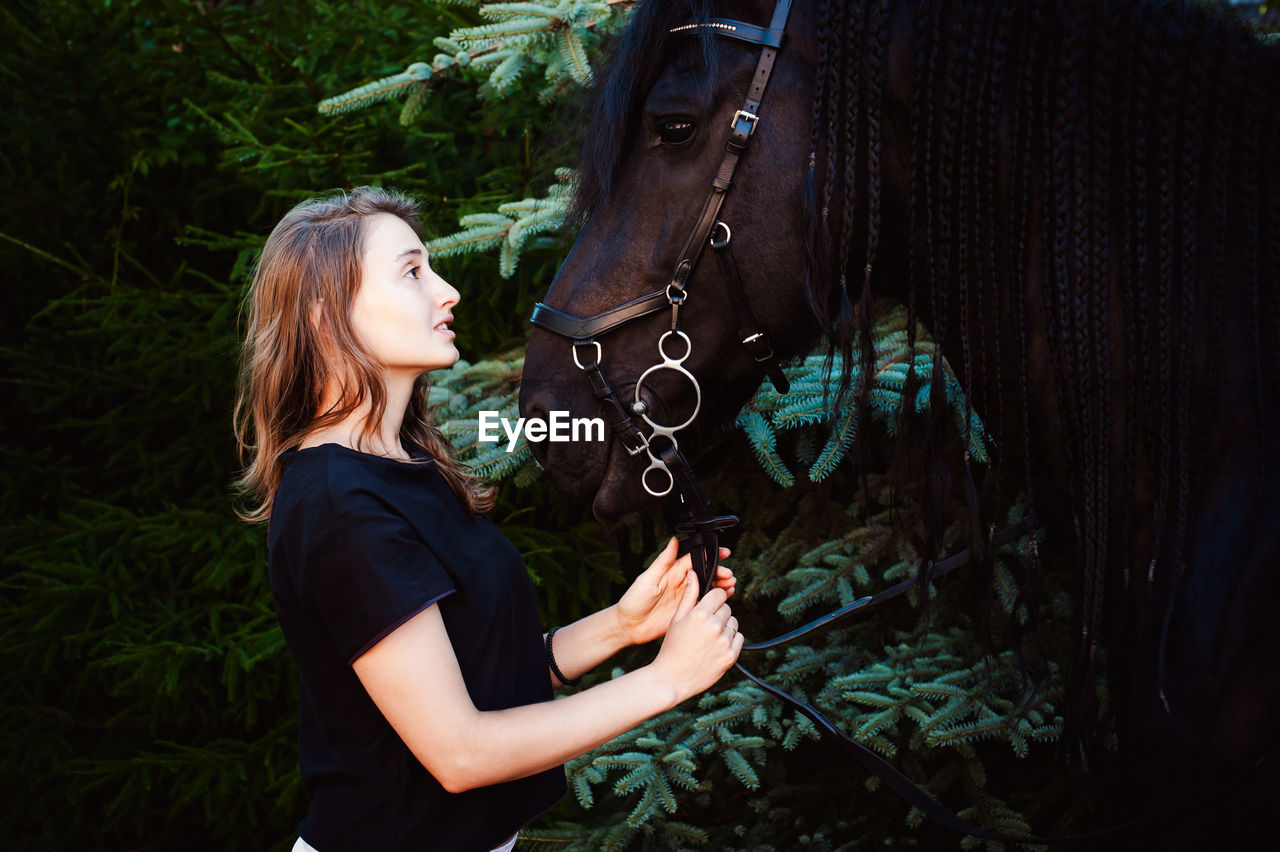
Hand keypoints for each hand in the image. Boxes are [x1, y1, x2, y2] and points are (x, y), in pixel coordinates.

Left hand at [614, 537, 734, 645]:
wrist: (629, 626)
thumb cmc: (633, 600)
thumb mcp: (647, 578)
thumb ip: (662, 561)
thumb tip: (674, 540)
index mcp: (672, 572)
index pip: (695, 559)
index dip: (710, 556)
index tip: (724, 553)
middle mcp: (681, 583)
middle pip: (705, 574)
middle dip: (719, 572)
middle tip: (729, 575)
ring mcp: (685, 597)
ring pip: (707, 588)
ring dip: (720, 585)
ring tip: (731, 585)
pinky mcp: (686, 611)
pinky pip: (704, 603)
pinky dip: (715, 600)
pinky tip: (725, 598)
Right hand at [650, 577, 742, 701]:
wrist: (672, 678)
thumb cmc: (672, 647)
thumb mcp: (676, 619)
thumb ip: (689, 596)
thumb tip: (694, 574)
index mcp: (699, 614)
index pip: (719, 594)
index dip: (714, 598)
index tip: (710, 604)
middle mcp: (714, 627)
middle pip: (727, 608)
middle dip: (718, 613)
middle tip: (704, 626)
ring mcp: (724, 642)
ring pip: (733, 623)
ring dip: (725, 627)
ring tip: (709, 638)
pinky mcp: (731, 656)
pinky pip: (739, 638)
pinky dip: (731, 640)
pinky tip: (716, 646)